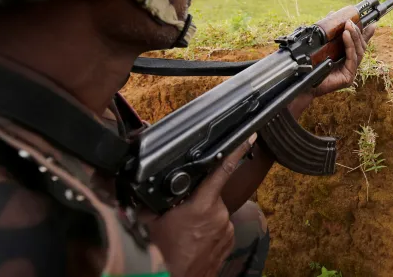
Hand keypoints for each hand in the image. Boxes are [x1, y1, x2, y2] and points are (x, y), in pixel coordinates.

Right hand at [144, 133, 256, 276]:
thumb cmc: (163, 255)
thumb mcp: (151, 222)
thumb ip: (151, 200)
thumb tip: (143, 187)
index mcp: (202, 205)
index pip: (222, 170)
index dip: (237, 150)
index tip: (250, 136)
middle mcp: (219, 215)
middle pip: (211, 194)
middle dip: (197, 199)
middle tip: (181, 213)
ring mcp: (226, 229)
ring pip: (214, 212)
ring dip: (203, 216)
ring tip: (186, 232)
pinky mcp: (230, 241)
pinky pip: (219, 226)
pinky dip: (208, 229)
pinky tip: (195, 239)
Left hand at [288, 21, 375, 118]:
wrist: (302, 81)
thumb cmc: (310, 64)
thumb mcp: (322, 43)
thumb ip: (329, 31)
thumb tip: (333, 13)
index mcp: (346, 58)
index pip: (359, 45)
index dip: (366, 35)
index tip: (372, 24)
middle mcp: (350, 65)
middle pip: (361, 47)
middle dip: (358, 32)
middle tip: (351, 21)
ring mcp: (351, 72)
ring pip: (358, 52)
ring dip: (354, 37)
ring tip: (349, 26)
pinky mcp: (348, 77)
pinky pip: (352, 59)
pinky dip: (350, 45)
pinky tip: (346, 36)